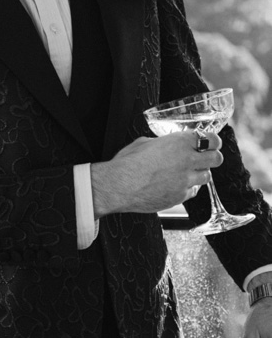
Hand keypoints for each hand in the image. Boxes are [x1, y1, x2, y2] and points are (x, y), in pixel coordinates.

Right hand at [91, 131, 222, 216]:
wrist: (120, 186)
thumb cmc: (128, 163)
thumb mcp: (145, 143)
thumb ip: (162, 144)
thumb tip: (165, 145)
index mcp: (179, 143)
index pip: (211, 140)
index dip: (213, 141)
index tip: (211, 143)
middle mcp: (187, 161)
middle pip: (216, 159)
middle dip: (213, 157)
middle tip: (206, 158)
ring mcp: (186, 181)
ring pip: (206, 177)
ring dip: (199, 174)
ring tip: (186, 173)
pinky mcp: (180, 197)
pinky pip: (192, 191)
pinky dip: (187, 188)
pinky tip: (176, 185)